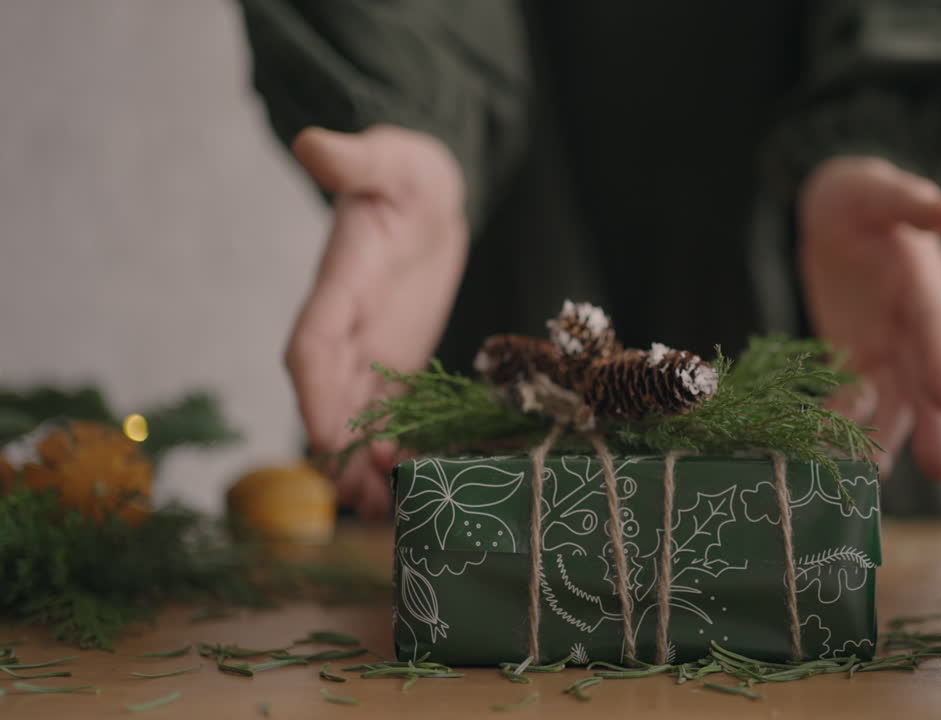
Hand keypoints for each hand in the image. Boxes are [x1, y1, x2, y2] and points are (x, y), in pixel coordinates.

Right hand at [287, 125, 467, 519]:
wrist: (424, 195)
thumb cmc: (403, 174)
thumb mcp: (387, 161)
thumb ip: (354, 161)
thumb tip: (314, 143)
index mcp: (338, 288)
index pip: (310, 348)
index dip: (315, 394)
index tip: (324, 438)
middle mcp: (344, 330)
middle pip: (330, 400)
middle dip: (343, 451)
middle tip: (364, 497)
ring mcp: (369, 352)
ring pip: (357, 419)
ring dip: (368, 465)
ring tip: (389, 512)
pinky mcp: (396, 364)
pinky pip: (391, 415)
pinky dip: (398, 452)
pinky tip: (414, 489)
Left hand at [798, 157, 940, 480]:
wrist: (841, 216)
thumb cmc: (864, 198)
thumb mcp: (879, 191)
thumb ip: (909, 202)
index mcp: (922, 287)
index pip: (936, 329)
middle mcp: (911, 327)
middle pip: (922, 380)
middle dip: (929, 424)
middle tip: (938, 470)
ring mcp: (883, 348)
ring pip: (889, 401)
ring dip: (883, 437)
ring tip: (873, 477)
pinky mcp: (853, 359)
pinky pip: (848, 397)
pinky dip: (839, 424)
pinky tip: (826, 456)